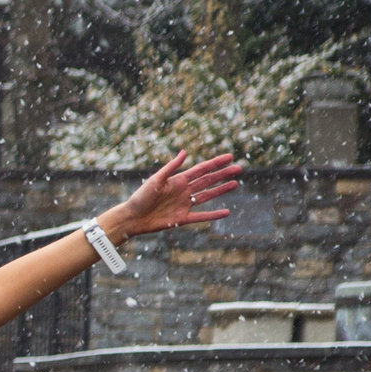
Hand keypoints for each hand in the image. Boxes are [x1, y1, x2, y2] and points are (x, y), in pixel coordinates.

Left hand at [109, 152, 239, 238]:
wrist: (132, 218)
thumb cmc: (140, 198)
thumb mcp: (155, 180)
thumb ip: (170, 167)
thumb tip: (185, 152)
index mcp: (178, 180)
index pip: (201, 170)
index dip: (215, 163)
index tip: (229, 157)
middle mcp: (183, 191)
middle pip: (207, 181)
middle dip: (223, 174)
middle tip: (238, 168)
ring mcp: (184, 204)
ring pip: (207, 196)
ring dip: (221, 190)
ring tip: (235, 184)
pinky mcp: (182, 218)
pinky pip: (201, 216)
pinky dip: (213, 215)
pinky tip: (226, 212)